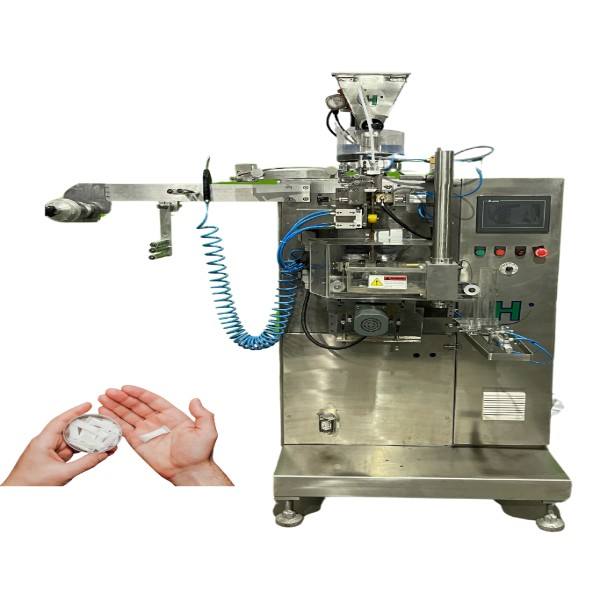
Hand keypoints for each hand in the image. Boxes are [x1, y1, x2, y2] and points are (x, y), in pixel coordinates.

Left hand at [2, 403, 114, 485]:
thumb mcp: (63, 474)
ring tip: (101, 440)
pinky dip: (80, 451)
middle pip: (69, 430)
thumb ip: (85, 463)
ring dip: (85, 442)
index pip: (61, 421)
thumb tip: (103, 454)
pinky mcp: (52, 460)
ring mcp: (49, 452)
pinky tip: (92, 451)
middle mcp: (46, 443)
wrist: (16, 496)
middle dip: (85, 428)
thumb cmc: (30, 485)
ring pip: (71, 442)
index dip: (75, 411)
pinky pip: (69, 451)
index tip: (88, 405)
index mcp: (43, 441)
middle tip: (102, 425)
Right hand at [98, 385, 231, 485]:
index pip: (152, 400)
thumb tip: (195, 399)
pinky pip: (125, 431)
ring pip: (128, 416)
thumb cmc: (200, 452)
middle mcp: (158, 422)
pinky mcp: (140, 445)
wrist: (190, 471)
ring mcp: (148, 433)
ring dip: (115, 408)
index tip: (125, 387)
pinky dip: (115, 423)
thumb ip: (202, 413)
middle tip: (108, 392)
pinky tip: (105, 414)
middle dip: (122, 398)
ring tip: (102, 399)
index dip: (138, 393)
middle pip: (136, 406)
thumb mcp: (207, 429)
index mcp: (172, 415)